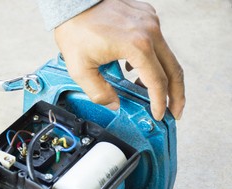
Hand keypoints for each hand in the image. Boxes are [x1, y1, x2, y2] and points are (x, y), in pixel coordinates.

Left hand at [54, 0, 184, 119]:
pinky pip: (157, 43)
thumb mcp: (80, 68)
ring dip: (165, 78)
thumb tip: (115, 104)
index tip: (159, 115)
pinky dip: (154, 61)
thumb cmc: (75, 29)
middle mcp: (150, 31)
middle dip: (177, 95)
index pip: (157, 82)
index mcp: (137, 45)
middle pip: (174, 69)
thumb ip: (98, 92)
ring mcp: (150, 22)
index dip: (160, 103)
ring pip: (168, 56)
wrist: (73, 2)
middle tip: (175, 112)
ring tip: (155, 96)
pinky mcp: (147, 16)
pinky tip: (139, 72)